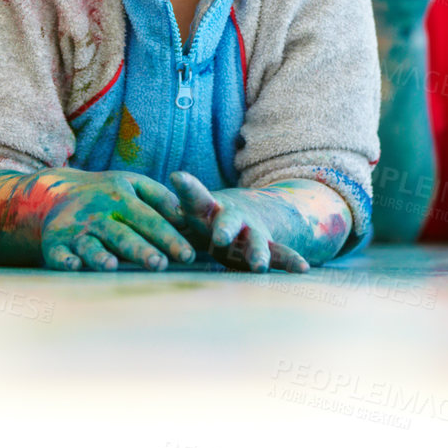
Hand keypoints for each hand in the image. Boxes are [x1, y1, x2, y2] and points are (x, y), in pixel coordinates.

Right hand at [35, 169, 194, 272]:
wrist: (56, 191)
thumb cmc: (106, 193)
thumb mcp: (133, 184)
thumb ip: (161, 198)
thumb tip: (187, 218)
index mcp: (120, 198)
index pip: (149, 220)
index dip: (169, 238)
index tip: (188, 255)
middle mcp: (98, 214)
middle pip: (121, 235)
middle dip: (139, 250)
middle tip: (158, 264)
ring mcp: (75, 230)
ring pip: (90, 245)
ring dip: (99, 256)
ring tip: (111, 266)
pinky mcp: (55, 243)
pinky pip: (58, 254)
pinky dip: (64, 260)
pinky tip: (73, 265)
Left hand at [171, 171, 310, 273]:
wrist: (249, 216)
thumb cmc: (206, 218)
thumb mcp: (188, 213)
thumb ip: (170, 208)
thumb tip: (143, 200)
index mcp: (209, 210)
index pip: (196, 197)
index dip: (187, 188)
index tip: (176, 177)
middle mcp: (233, 219)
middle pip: (228, 222)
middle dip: (224, 229)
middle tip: (218, 237)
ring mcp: (253, 233)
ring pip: (256, 241)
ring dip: (257, 252)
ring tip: (257, 265)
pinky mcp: (268, 248)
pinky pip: (282, 254)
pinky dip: (291, 261)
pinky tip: (304, 270)